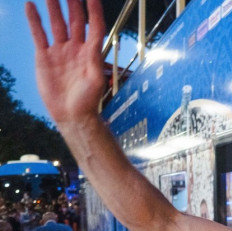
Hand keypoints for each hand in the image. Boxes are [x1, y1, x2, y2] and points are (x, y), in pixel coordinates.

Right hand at [25, 0, 105, 123]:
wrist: (71, 114)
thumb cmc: (87, 100)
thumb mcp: (95, 80)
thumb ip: (94, 62)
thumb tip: (96, 45)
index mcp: (91, 52)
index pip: (94, 26)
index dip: (94, 11)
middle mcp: (76, 48)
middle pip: (74, 20)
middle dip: (73, 3)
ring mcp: (60, 51)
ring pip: (56, 23)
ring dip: (53, 7)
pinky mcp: (44, 56)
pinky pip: (39, 34)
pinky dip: (34, 20)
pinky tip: (31, 6)